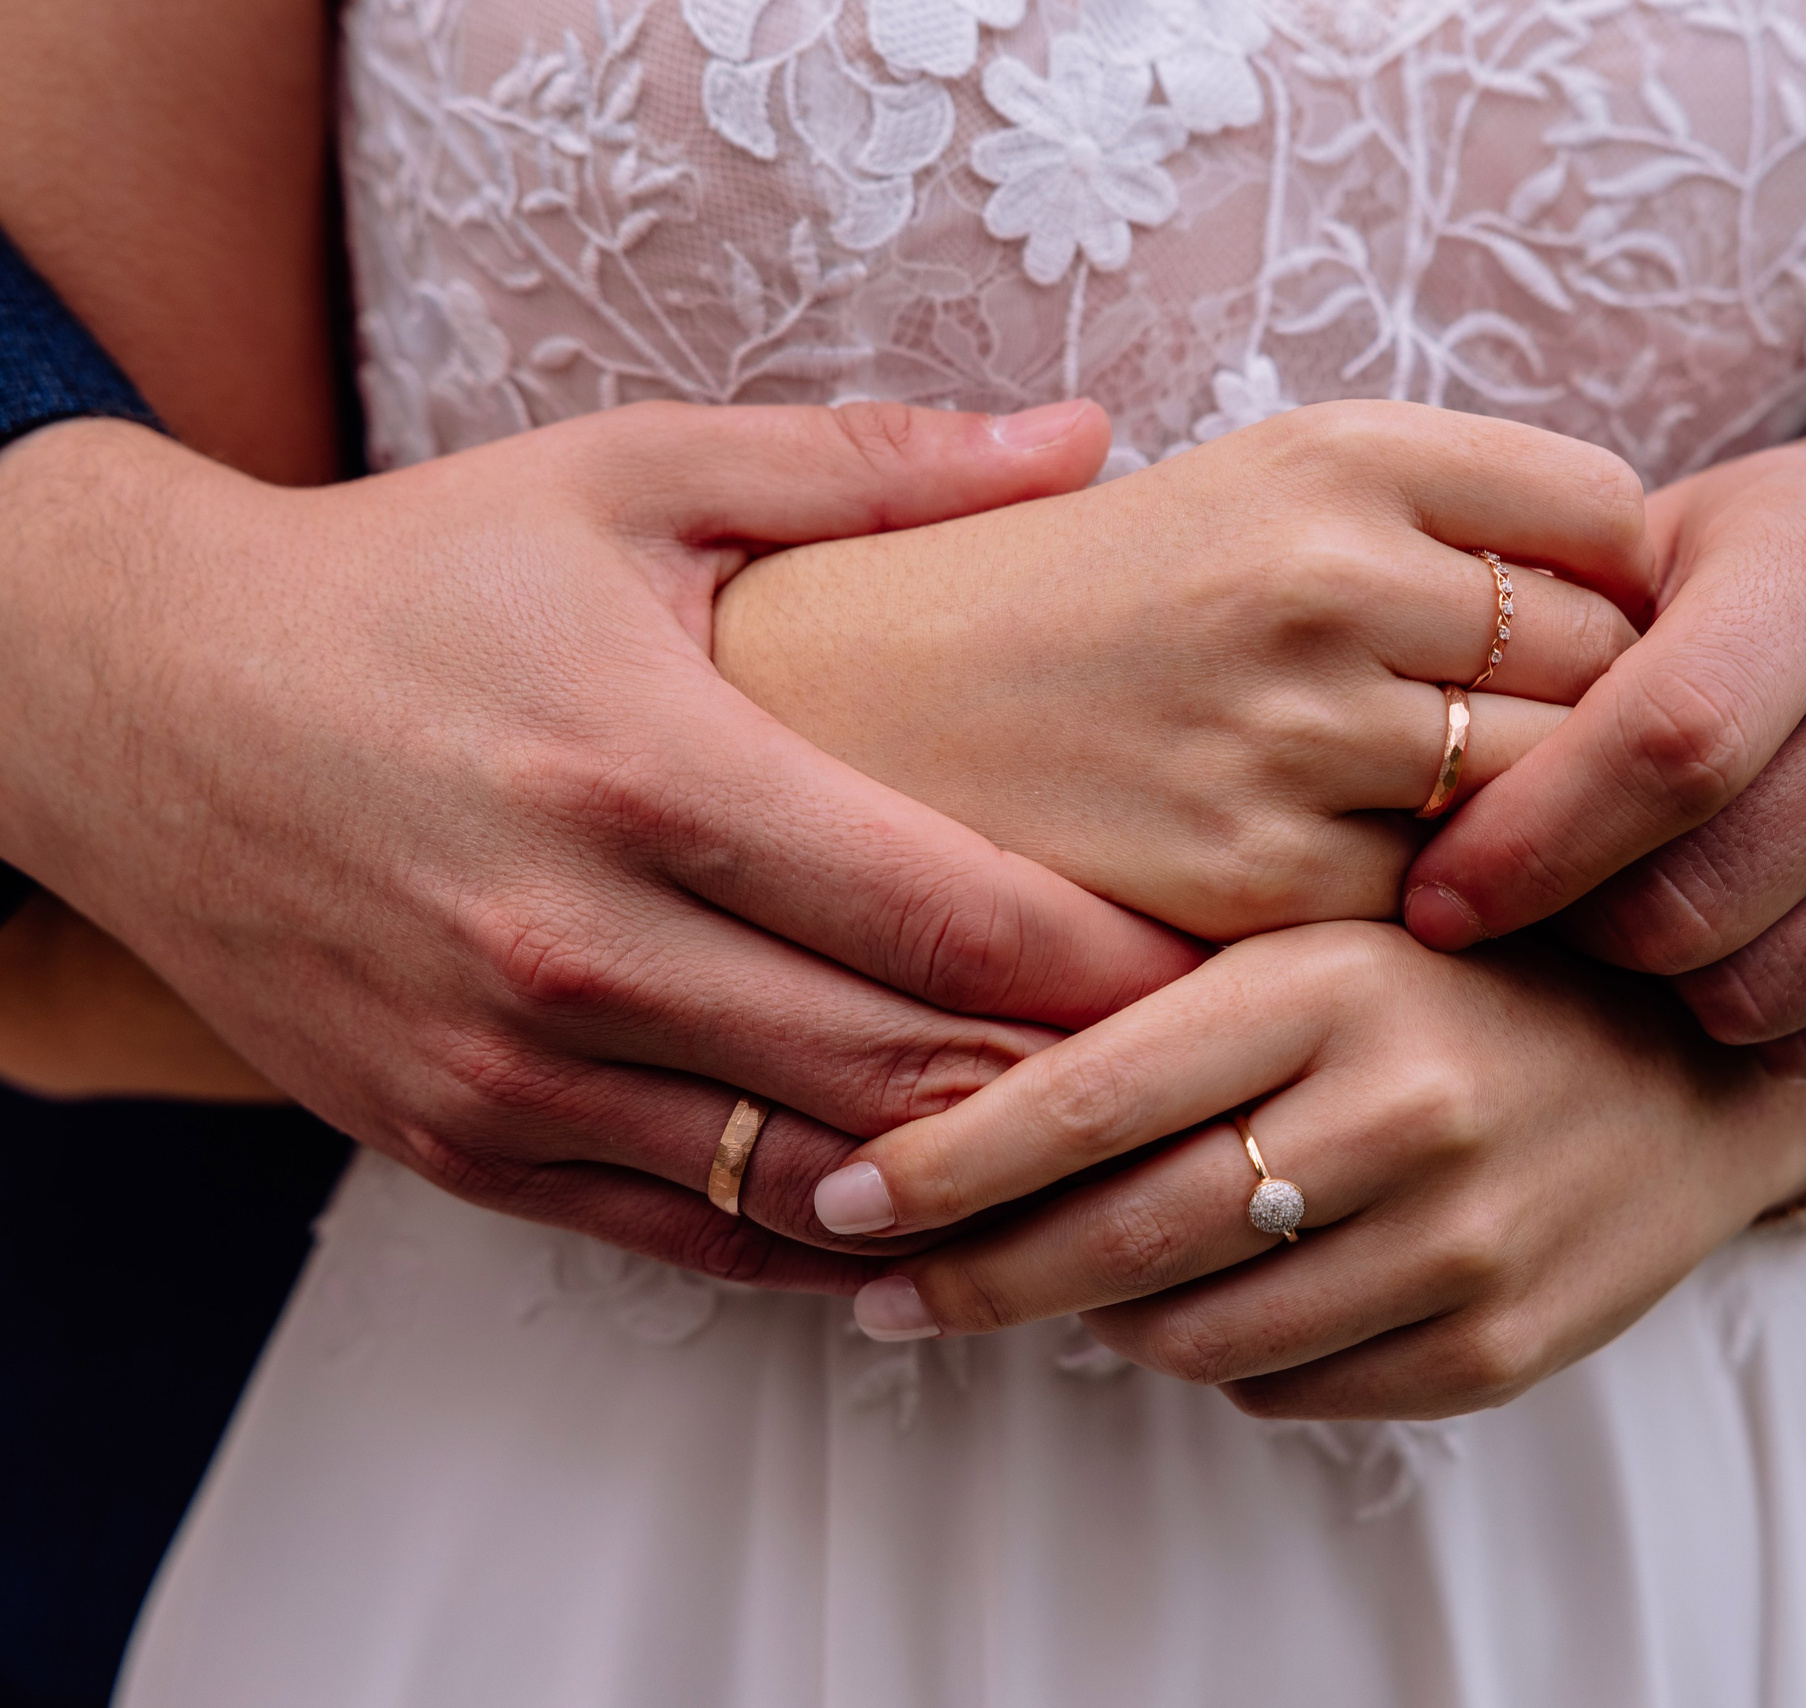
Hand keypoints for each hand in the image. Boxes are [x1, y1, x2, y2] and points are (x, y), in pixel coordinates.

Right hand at [0, 401, 1196, 1286]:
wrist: (133, 700)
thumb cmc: (411, 576)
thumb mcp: (631, 477)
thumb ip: (873, 472)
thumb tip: (1086, 438)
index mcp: (649, 772)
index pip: (950, 919)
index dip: (1116, 964)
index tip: (1234, 960)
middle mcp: (581, 949)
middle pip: (908, 1075)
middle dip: (1083, 1086)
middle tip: (1210, 1070)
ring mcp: (516, 1073)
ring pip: (816, 1185)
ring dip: (975, 1186)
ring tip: (1104, 1157)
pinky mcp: (464, 1150)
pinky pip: (699, 1241)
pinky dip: (832, 1238)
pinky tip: (932, 1208)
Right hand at [713, 401, 1649, 941]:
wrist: (825, 713)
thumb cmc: (1021, 604)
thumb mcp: (1200, 483)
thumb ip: (1404, 505)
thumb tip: (1585, 558)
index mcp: (1325, 448)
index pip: (1606, 514)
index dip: (1614, 592)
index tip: (1564, 646)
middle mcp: (1322, 575)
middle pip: (1605, 669)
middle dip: (1592, 732)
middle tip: (1535, 769)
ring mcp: (1288, 735)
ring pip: (1543, 807)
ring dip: (1526, 842)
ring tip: (1466, 851)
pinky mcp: (1244, 888)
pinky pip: (1434, 914)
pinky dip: (1429, 927)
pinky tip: (1366, 915)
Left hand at [803, 924, 1805, 1417]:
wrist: (1706, 1055)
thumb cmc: (1478, 972)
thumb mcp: (1336, 927)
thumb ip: (1177, 996)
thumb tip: (959, 1097)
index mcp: (1334, 982)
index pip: (1086, 1101)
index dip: (938, 1165)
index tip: (837, 1194)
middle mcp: (1402, 1112)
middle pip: (1119, 1239)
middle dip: (972, 1277)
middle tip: (879, 1289)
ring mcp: (1459, 1244)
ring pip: (1191, 1338)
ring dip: (1098, 1321)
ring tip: (1060, 1282)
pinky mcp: (1500, 1348)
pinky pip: (1291, 1392)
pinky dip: (1222, 1361)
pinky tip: (1212, 1305)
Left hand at [1404, 343, 1805, 1076]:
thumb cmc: (1770, 559)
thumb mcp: (1662, 538)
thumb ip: (1549, 643)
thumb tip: (1399, 789)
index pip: (1668, 743)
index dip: (1531, 844)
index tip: (1435, 899)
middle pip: (1708, 893)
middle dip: (1579, 928)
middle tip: (1524, 910)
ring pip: (1768, 989)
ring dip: (1659, 985)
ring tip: (1622, 917)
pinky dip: (1753, 1022)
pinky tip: (1723, 947)